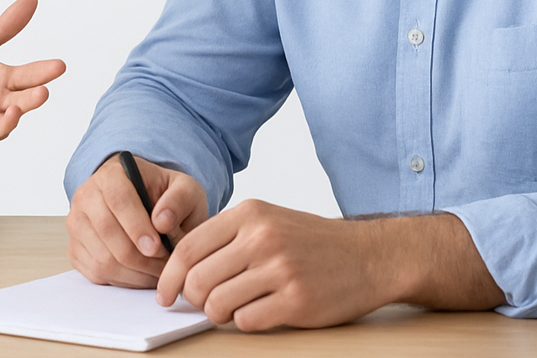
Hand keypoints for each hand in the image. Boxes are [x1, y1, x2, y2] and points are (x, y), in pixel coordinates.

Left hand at [0, 0, 64, 198]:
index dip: (43, 71)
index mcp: (3, 81)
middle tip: (43, 91)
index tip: (59, 65)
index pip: (28, 75)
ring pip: (2, 125)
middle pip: (21, 102)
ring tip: (14, 110)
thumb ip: (5, 28)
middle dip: (32, 99)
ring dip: (9, 120)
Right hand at [67, 153, 209, 288]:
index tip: (157, 246)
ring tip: (159, 271)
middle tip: (166, 266)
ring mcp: (77, 224)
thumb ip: (179, 200)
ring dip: (135, 273)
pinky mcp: (75, 249)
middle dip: (140, 257)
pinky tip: (143, 274)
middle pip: (107, 233)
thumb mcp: (184, 189)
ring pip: (102, 258)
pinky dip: (124, 281)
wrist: (146, 204)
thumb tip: (162, 222)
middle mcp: (87, 196)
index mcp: (112, 174)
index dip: (137, 226)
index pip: (118, 199)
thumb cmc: (165, 196)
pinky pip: (97, 273)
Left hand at [155, 202, 503, 330]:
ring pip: (218, 304)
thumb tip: (183, 267)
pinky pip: (247, 322)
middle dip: (194, 299)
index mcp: (250, 214)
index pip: (188, 246)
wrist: (370, 256)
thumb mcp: (268, 220)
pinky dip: (247, 322)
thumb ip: (228, 237)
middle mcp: (262, 238)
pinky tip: (262, 312)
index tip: (166, 294)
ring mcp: (280, 269)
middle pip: (198, 279)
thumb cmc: (313, 241)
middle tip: (206, 304)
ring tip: (236, 308)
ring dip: (219, 314)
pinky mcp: (296, 301)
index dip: (170, 276)